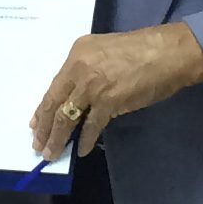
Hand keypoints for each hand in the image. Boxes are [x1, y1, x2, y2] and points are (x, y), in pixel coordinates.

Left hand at [29, 22, 202, 158]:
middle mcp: (79, 69)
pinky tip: (81, 150)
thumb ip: (87, 71)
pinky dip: (84, 140)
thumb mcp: (103, 51)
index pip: (54, 87)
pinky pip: (91, 126)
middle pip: (54, 104)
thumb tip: (77, 97)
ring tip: (52, 153)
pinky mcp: (108, 102)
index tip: (34, 125)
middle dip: (44, 128)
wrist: (168, 53)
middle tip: (38, 146)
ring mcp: (92, 86)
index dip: (42, 109)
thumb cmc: (141, 50)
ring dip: (58, 139)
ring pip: (67, 118)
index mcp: (76, 54)